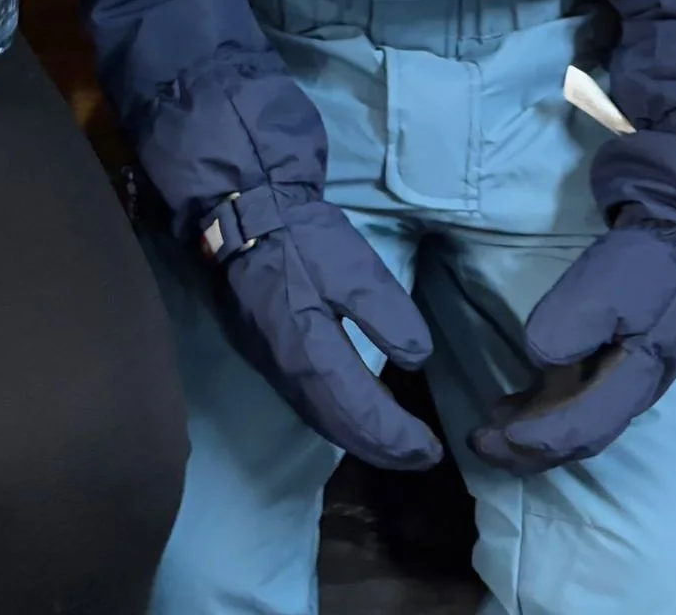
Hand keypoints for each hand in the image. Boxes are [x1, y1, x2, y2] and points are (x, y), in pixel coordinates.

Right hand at [213, 193, 441, 471]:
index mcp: (314, 356)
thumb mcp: (354, 269)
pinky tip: (356, 413)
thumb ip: (387, 317)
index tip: (432, 449)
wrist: (243, 217)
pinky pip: (310, 406)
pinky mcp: (268, 358)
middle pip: (342, 429)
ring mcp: (275, 370)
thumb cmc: (302, 241)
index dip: (400, 438)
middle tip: (422, 458)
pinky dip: (340, 421)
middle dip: (385, 449)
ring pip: (323, 422)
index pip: (364, 415)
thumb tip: (417, 361)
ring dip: (362, 440)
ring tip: (397, 445)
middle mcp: (292, 377)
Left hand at [470, 226, 675, 471]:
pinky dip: (546, 415)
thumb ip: (574, 324)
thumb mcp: (606, 284)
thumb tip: (539, 360)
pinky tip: (516, 407)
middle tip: (481, 445)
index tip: (499, 435)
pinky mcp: (618, 372)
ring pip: (579, 427)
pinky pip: (581, 407)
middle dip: (530, 451)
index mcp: (635, 380)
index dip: (540, 438)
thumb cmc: (642, 267)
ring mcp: (627, 386)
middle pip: (580, 438)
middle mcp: (632, 396)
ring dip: (534, 438)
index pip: (585, 426)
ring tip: (490, 432)